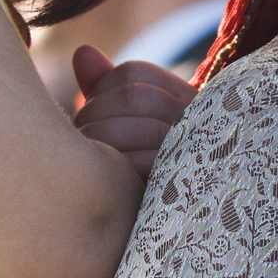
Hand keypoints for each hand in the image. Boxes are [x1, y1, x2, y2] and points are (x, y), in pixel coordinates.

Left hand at [72, 45, 196, 179]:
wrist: (172, 225)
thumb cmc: (140, 172)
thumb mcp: (124, 124)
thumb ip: (104, 88)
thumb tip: (81, 52)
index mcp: (184, 100)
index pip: (133, 75)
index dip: (102, 89)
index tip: (91, 113)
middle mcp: (196, 120)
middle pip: (133, 97)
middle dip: (95, 116)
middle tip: (81, 140)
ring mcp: (193, 149)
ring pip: (136, 125)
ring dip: (101, 143)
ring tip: (90, 160)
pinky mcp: (183, 181)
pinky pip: (141, 162)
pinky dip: (116, 168)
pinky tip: (106, 179)